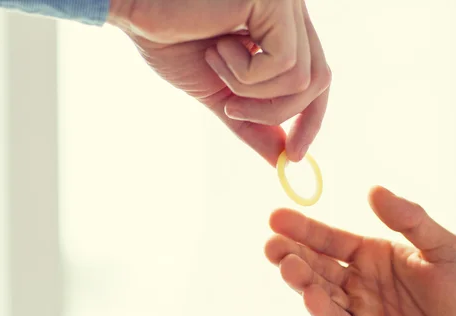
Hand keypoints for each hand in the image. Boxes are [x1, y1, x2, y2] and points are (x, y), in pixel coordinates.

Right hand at [108, 0, 330, 165]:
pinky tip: (217, 48)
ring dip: (251, 90)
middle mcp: (292, 14)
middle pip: (318, 81)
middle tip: (232, 111)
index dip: (310, 120)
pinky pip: (286, 63)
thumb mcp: (220, 93)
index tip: (294, 156)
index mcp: (282, 31)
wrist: (136, 9)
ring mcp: (288, 5)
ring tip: (215, 62)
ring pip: (302, 79)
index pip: (317, 79)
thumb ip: (252, 124)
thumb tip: (280, 160)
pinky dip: (247, 73)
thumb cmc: (171, 41)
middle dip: (278, 112)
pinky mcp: (277, 1)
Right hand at [265, 186, 455, 315]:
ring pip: (321, 290)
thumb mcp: (444, 247)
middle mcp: (358, 279)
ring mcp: (358, 309)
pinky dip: (323, 310)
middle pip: (317, 263)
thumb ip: (410, 220)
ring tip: (284, 264)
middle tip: (271, 242)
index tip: (277, 216)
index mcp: (371, 253)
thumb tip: (374, 190)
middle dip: (292, 252)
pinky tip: (311, 295)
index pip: (330, 238)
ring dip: (301, 278)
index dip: (304, 228)